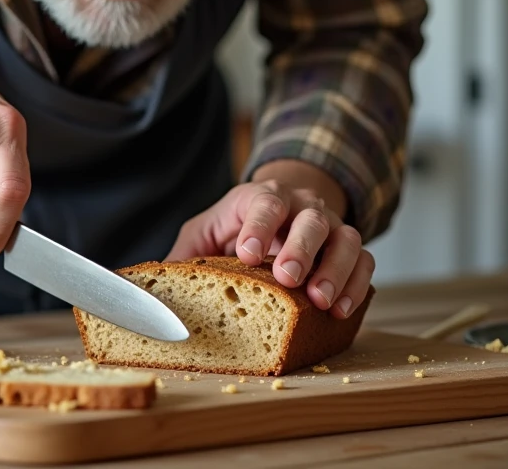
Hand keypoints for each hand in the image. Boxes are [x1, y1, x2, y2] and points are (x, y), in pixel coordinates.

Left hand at [165, 173, 372, 318]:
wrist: (282, 213)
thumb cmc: (234, 232)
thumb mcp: (202, 236)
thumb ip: (182, 258)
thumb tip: (144, 288)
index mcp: (258, 198)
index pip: (262, 203)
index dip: (258, 226)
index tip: (248, 254)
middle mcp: (299, 206)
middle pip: (310, 218)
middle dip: (300, 247)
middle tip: (288, 276)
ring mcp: (329, 227)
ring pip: (345, 238)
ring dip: (334, 269)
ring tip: (320, 300)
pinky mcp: (349, 250)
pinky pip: (364, 261)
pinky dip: (357, 284)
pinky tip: (340, 309)